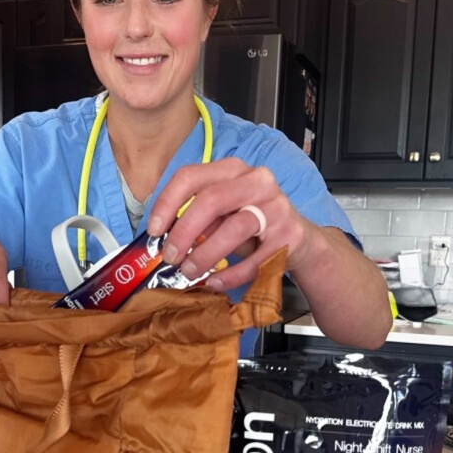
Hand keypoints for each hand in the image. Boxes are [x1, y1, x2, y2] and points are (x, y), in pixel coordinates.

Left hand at [147, 158, 306, 290]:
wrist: (299, 240)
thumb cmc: (253, 225)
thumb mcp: (223, 214)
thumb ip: (197, 218)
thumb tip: (163, 237)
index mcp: (232, 170)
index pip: (191, 176)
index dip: (167, 203)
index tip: (153, 230)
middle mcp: (257, 181)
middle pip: (212, 199)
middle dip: (184, 231)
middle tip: (170, 256)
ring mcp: (277, 207)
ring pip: (234, 228)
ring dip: (205, 255)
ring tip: (189, 271)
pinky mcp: (289, 236)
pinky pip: (255, 259)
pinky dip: (230, 275)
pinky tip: (214, 282)